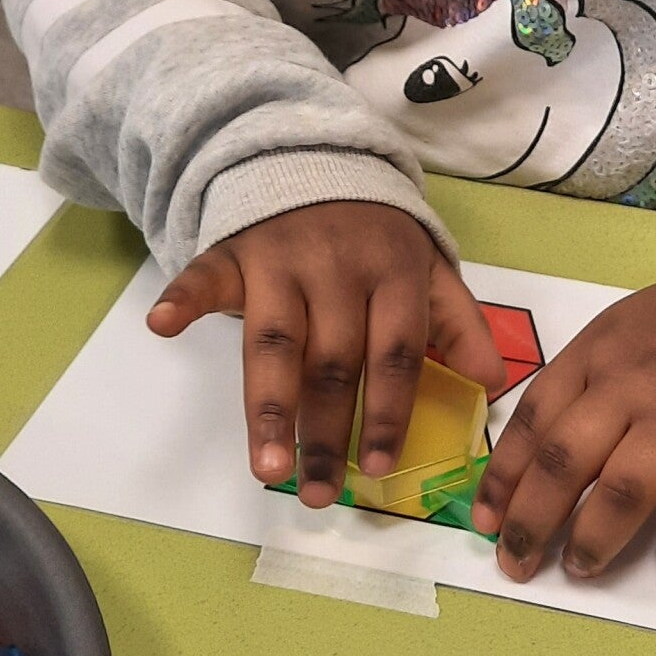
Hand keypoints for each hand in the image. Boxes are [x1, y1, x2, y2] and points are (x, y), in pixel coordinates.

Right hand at [146, 201, 504, 506]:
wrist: (322, 160)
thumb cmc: (377, 236)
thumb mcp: (429, 268)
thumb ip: (460, 324)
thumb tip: (492, 386)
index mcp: (395, 274)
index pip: (394, 352)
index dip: (387, 411)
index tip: (377, 468)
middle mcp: (339, 268)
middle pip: (331, 361)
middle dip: (325, 432)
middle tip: (317, 495)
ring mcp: (282, 258)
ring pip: (273, 340)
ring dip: (268, 406)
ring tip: (266, 469)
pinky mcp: (235, 249)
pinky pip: (205, 274)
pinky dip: (183, 297)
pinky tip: (162, 325)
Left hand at [472, 271, 655, 582]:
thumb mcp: (612, 337)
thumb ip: (571, 390)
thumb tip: (522, 469)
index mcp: (595, 355)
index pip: (534, 423)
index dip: (503, 479)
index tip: (486, 525)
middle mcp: (634, 384)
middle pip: (568, 463)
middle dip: (533, 522)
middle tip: (519, 562)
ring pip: (626, 489)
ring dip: (595, 538)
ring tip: (580, 566)